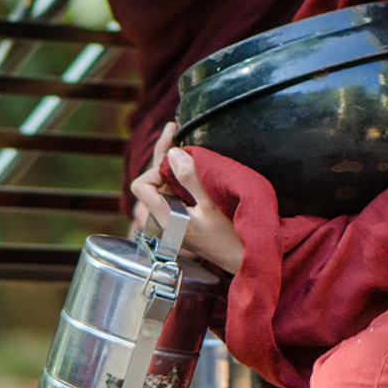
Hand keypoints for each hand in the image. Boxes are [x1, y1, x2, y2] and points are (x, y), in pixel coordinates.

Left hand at [129, 146, 244, 274]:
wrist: (245, 259)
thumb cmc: (230, 236)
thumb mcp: (210, 204)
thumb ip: (189, 177)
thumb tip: (172, 153)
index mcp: (165, 217)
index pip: (142, 185)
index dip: (156, 167)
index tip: (176, 156)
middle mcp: (165, 219)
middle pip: (154, 181)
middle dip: (165, 156)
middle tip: (174, 128)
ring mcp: (175, 220)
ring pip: (167, 186)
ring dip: (176, 165)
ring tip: (183, 140)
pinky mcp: (185, 220)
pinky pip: (178, 194)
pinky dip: (183, 177)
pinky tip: (194, 164)